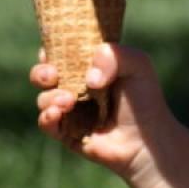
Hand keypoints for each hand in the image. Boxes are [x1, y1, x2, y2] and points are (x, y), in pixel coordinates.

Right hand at [31, 43, 172, 178]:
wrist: (147, 138)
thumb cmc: (144, 98)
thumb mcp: (137, 64)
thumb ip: (113, 55)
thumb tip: (89, 78)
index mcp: (88, 66)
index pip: (60, 52)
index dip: (52, 49)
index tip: (51, 51)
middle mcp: (75, 86)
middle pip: (43, 74)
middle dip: (41, 73)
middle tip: (52, 75)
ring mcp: (69, 110)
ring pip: (43, 98)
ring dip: (50, 97)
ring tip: (69, 101)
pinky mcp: (67, 133)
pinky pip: (46, 123)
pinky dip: (46, 116)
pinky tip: (57, 113)